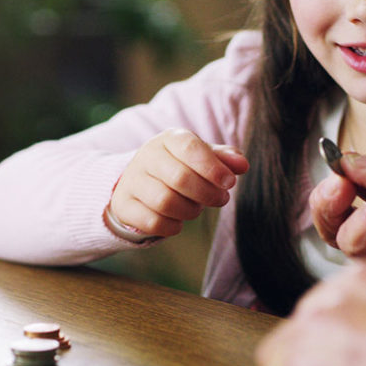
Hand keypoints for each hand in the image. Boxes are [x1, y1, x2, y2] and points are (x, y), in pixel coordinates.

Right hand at [110, 128, 248, 237]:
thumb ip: (224, 159)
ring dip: (190, 211)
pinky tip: (177, 221)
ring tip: (196, 209)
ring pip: (165, 202)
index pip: (190, 147)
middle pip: (180, 178)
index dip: (212, 167)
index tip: (230, 182)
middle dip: (207, 194)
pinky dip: (172, 226)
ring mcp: (131, 181)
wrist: (138, 183)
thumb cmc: (179, 167)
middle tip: (221, 199)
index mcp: (168, 139)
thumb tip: (242, 164)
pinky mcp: (123, 205)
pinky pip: (152, 222)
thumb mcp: (202, 158)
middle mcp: (146, 156)